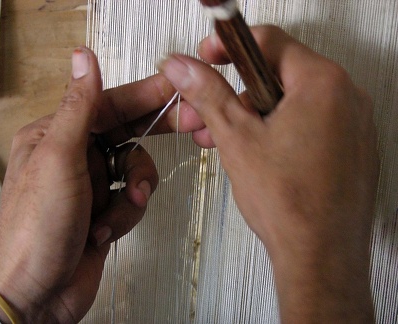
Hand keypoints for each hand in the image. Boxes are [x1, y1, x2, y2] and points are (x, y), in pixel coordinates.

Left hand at [0, 47, 168, 321]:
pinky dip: (123, 216)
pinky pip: (131, 200)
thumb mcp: (59, 158)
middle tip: (191, 125)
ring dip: (134, 188)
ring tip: (124, 203)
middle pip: (127, 132)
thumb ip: (78, 107)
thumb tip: (83, 57)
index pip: (109, 104)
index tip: (177, 86)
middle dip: (155, 134)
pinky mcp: (104, 211)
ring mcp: (91, 185)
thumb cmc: (38, 225)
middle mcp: (75, 155)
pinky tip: (101, 232)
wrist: (37, 293)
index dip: (146, 94)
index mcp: (57, 134)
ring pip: (134, 169)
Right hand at [158, 26, 377, 321]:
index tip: (206, 57)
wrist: (320, 256)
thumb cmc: (289, 203)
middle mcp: (346, 96)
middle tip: (210, 112)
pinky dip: (279, 129)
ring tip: (227, 139)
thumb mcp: (236, 138)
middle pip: (277, 73)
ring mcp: (352, 123)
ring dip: (253, 114)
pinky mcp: (350, 146)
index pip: (267, 42)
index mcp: (322, 83)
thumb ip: (208, 94)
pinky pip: (309, 122)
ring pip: (291, 100)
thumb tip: (184, 68)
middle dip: (236, 92)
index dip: (228, 47)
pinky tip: (258, 151)